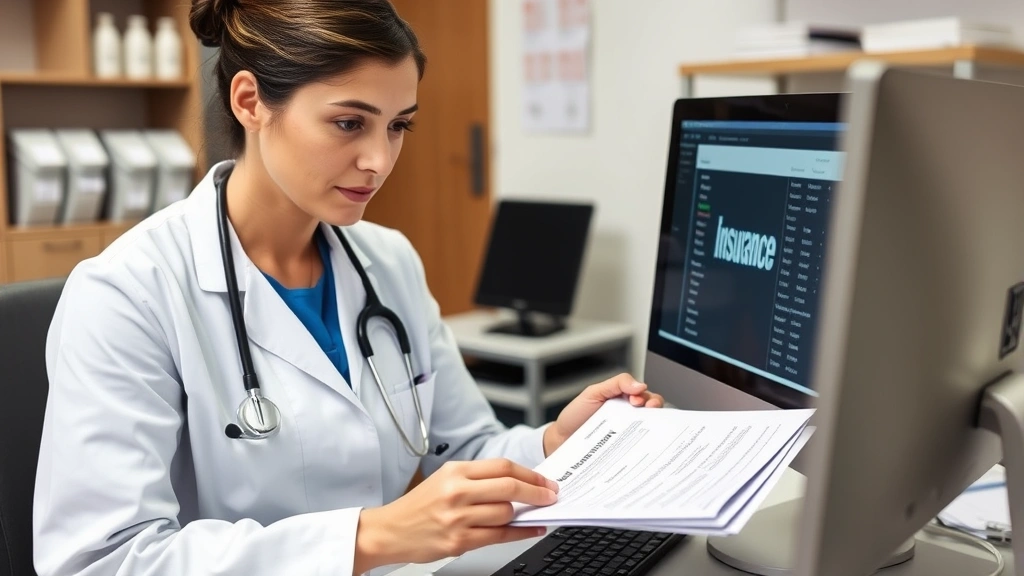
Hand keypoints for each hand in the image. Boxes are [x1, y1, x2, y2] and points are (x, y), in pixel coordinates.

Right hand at [354, 459, 558, 571]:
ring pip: (506, 512)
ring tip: (535, 513)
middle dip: (537, 492)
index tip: (544, 481)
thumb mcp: (445, 479)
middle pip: (509, 487)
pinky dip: (520, 533)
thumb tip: (517, 482)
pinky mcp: (458, 541)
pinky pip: (499, 536)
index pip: (502, 466)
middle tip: (551, 495)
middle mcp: (457, 491)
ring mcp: (457, 517)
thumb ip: (478, 479)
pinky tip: (530, 529)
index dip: (529, 474)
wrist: (389, 531)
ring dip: (526, 513)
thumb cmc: (419, 505)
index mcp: (455, 471)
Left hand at [543, 373, 663, 456]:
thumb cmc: (576, 415)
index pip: (646, 396)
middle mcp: (630, 417)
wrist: (561, 440)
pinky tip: (641, 447)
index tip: (638, 401)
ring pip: (650, 431)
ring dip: (654, 429)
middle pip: (654, 412)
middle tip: (648, 409)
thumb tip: (640, 385)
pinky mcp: (624, 451)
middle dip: (655, 408)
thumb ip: (616, 384)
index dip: (649, 397)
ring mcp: (628, 434)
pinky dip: (643, 448)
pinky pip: (638, 450)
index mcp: (624, 400)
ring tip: (646, 429)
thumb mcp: (593, 393)